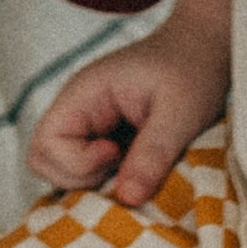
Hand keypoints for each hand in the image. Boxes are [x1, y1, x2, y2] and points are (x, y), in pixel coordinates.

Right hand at [28, 8, 231, 204]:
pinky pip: (85, 170)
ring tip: (133, 168)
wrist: (203, 49)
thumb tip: (127, 198)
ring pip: (62, 170)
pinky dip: (106, 180)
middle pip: (43, 160)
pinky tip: (136, 169)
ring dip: (94, 182)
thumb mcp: (181, 113)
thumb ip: (153, 153)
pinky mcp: (101, 137)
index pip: (46, 145)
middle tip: (125, 167)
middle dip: (81, 178)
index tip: (118, 153)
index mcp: (83, 94)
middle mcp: (76, 109)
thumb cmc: (193, 71)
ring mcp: (86, 124)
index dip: (80, 163)